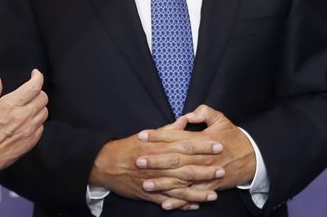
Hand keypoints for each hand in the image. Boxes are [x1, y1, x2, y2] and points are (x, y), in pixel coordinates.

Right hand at [0, 70, 47, 176]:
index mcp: (10, 105)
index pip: (34, 86)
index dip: (38, 77)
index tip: (35, 74)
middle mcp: (23, 116)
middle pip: (43, 98)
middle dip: (37, 91)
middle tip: (28, 92)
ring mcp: (29, 130)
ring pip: (44, 112)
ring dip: (38, 106)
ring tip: (27, 107)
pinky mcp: (30, 142)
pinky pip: (41, 127)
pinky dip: (37, 121)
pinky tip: (25, 122)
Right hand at [88, 125, 223, 210]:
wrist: (105, 165)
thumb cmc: (127, 148)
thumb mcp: (146, 135)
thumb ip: (167, 130)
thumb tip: (184, 121)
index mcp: (159, 147)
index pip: (185, 145)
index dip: (203, 146)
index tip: (218, 145)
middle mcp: (158, 165)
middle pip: (186, 167)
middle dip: (205, 169)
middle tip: (222, 169)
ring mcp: (154, 181)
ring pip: (179, 188)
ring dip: (198, 191)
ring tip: (214, 194)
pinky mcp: (149, 195)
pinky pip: (169, 201)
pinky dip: (182, 204)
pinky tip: (195, 205)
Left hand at [138, 105, 255, 197]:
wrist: (254, 157)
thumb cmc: (234, 137)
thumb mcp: (221, 119)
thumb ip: (203, 113)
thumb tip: (187, 115)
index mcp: (203, 139)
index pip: (176, 136)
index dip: (158, 136)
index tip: (142, 135)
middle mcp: (203, 157)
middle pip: (176, 158)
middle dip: (156, 160)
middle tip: (138, 160)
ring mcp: (207, 174)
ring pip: (182, 179)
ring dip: (163, 183)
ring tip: (146, 184)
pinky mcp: (211, 187)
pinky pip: (193, 195)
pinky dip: (179, 201)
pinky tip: (165, 203)